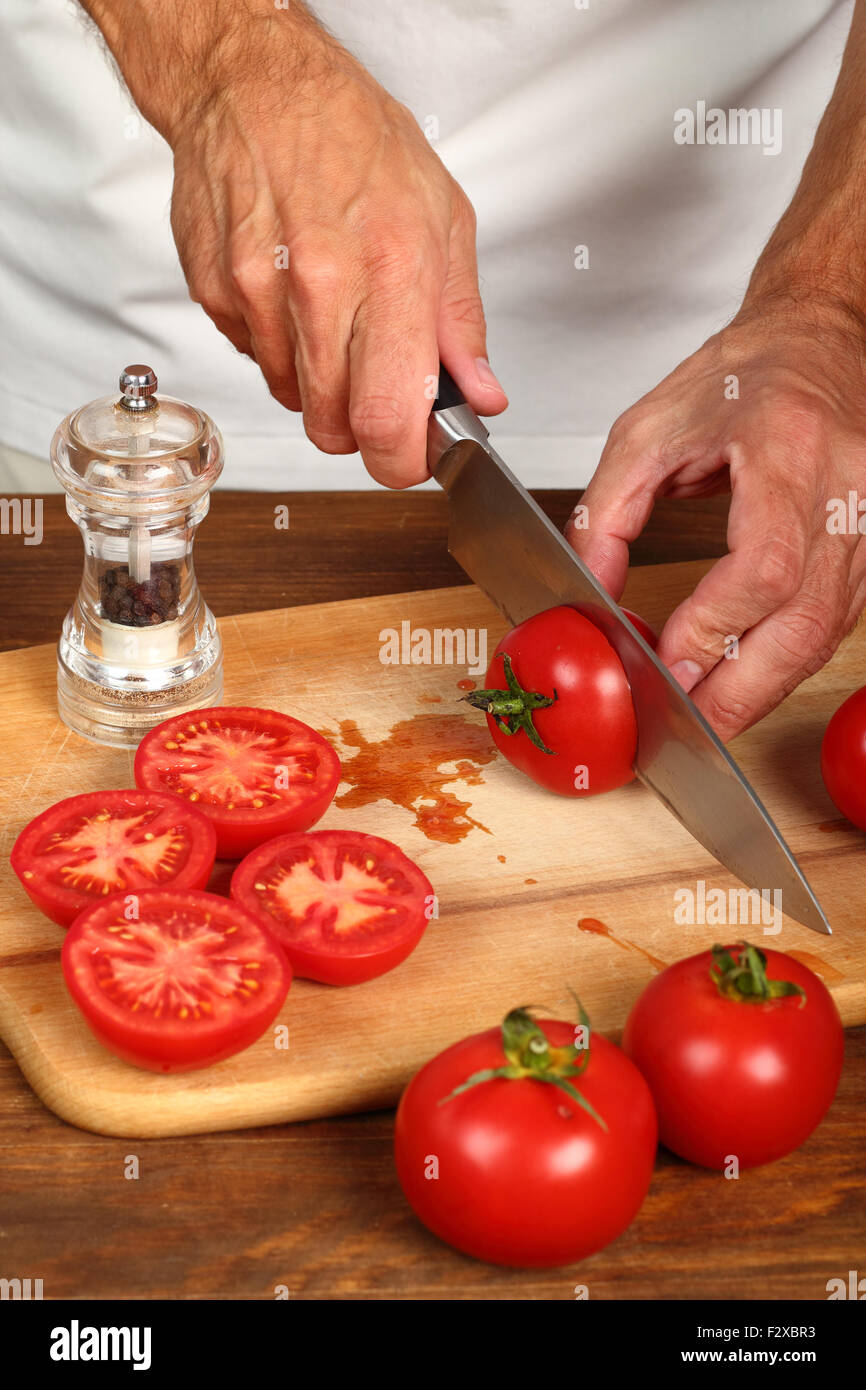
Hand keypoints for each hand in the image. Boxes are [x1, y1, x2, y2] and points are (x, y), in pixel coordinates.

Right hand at [88, 0, 506, 485]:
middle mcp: (320, 284)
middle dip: (362, 430)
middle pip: (335, 426)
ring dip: (320, 385)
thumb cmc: (351, 136)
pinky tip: (293, 295)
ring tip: (335, 321)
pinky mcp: (215, 292)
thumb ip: (460, 321)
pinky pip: (255, 359)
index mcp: (391, 267)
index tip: (412, 459)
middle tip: (377, 394)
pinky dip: (280, 348)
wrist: (254, 82)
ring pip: (294, 400)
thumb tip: (480, 393)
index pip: (388, 415)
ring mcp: (258, 292)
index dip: (401, 461)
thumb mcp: (443, 217)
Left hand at [566, 294, 865, 739]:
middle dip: (743, 687)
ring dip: (765, 688)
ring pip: (827, 633)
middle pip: (806, 619)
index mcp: (787, 448)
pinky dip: (788, 662)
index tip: (670, 662)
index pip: (765, 563)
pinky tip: (747, 681)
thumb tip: (591, 594)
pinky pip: (835, 623)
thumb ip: (608, 512)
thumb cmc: (743, 374)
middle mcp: (843, 490)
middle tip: (689, 725)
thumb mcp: (647, 429)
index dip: (718, 626)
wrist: (816, 341)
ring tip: (709, 718)